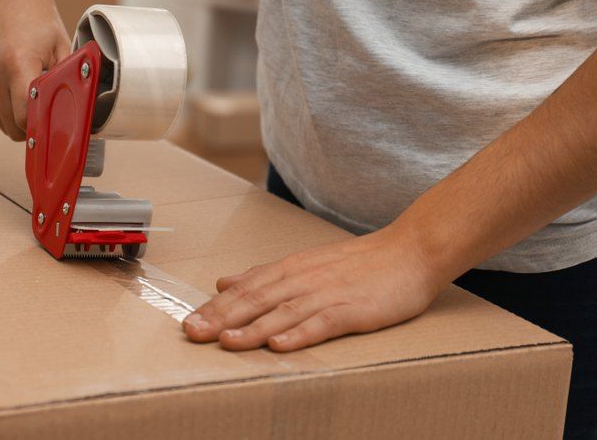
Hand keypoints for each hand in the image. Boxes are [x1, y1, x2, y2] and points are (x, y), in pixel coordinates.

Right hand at [0, 0, 70, 139]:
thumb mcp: (62, 47)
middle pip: (9, 125)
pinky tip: (14, 86)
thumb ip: (66, 80)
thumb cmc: (39, 16)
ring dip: (13, 116)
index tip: (52, 124)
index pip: (23, 119)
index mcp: (17, 65)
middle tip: (44, 113)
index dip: (40, 127)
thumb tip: (77, 110)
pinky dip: (2, 104)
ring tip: (28, 94)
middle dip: (29, 126)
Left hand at [182, 225, 444, 351]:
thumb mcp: (304, 264)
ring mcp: (326, 294)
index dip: (215, 307)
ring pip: (282, 312)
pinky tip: (279, 345)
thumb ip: (264, 275)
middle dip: (221, 317)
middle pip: (255, 299)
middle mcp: (301, 279)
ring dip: (252, 328)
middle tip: (193, 332)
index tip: (188, 321)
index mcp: (289, 270)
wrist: (408, 250)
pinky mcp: (351, 309)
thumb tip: (224, 282)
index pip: (244, 289)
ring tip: (226, 341)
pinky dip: (299, 334)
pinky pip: (321, 323)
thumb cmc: (356, 263)